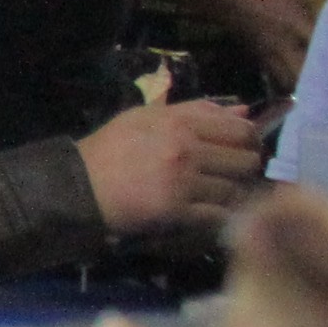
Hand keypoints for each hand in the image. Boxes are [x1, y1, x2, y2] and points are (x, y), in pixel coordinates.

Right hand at [77, 99, 264, 236]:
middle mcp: (187, 150)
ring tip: (220, 194)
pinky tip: (210, 212)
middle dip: (244, 168)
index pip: (241, 130)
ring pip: (235, 189)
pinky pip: (217, 214)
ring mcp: (183, 182)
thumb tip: (244, 111)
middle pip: (246, 160)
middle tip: (232, 174)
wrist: (78, 186)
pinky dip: (220, 215)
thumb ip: (197, 111)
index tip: (240, 148)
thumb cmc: (112, 148)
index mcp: (181, 123)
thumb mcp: (148, 117)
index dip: (249, 140)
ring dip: (232, 193)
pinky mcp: (176, 211)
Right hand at [219, 0, 327, 91]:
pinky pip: (277, 77)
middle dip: (320, 77)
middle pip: (306, 73)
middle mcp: (286, 45)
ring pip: (290, 81)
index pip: (322, 46)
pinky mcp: (260, 58)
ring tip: (316, 80)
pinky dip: (288, 81)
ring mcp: (272, 54)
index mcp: (297, 25)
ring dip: (303, 82)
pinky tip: (295, 77)